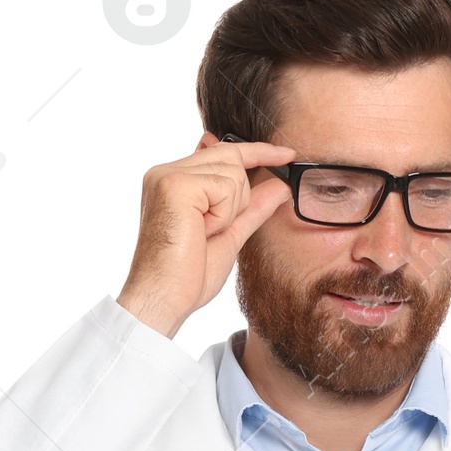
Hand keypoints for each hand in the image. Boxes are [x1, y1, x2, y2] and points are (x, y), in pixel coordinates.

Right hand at [118, 134, 294, 336]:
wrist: (164, 299)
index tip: (287, 154)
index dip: (256, 151)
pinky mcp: (177, 184)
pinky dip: (223, 216)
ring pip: (233, 171)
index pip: (222, 151)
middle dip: (239, 197)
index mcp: (174, 180)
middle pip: (231, 156)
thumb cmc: (188, 276)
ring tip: (202, 234)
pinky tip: (201, 232)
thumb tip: (281, 185)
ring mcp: (170, 174)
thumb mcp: (229, 235)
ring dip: (229, 211)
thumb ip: (252, 208)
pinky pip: (226, 186)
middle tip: (213, 231)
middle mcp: (167, 171)